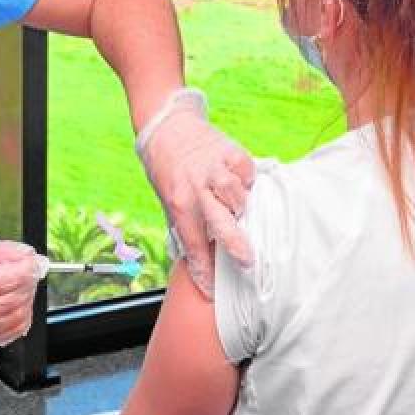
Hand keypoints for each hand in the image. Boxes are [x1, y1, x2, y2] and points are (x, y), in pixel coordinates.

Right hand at [0, 239, 43, 362]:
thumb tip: (27, 254)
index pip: (2, 280)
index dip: (25, 271)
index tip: (34, 262)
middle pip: (11, 300)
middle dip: (28, 284)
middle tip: (31, 273)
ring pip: (14, 318)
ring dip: (27, 301)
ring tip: (23, 287)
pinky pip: (11, 333)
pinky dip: (22, 319)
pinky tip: (18, 306)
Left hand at [136, 88, 254, 298]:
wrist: (167, 125)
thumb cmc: (166, 166)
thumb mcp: (166, 198)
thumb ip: (182, 224)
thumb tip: (194, 257)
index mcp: (178, 200)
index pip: (192, 242)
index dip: (202, 268)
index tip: (211, 289)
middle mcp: (196, 186)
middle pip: (219, 220)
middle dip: (234, 244)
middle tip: (248, 262)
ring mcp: (215, 168)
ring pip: (238, 196)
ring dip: (241, 208)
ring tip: (241, 213)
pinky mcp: (231, 152)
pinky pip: (247, 173)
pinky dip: (246, 182)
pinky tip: (241, 184)